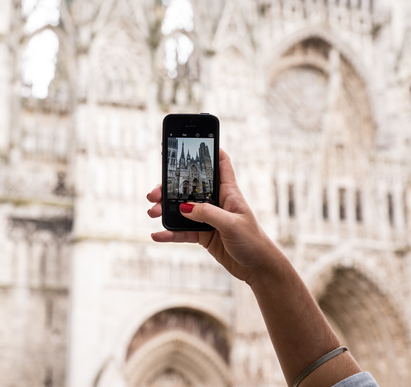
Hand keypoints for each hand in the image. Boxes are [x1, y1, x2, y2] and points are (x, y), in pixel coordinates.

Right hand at [147, 149, 279, 283]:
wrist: (258, 268)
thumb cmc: (253, 242)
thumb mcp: (231, 225)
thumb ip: (208, 214)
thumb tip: (183, 207)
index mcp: (229, 192)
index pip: (221, 164)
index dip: (210, 150)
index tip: (193, 142)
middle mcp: (217, 202)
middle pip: (191, 187)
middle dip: (171, 188)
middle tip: (154, 193)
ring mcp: (209, 218)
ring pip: (183, 209)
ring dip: (165, 209)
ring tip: (152, 212)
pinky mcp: (204, 235)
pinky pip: (183, 232)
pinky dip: (169, 233)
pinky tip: (157, 234)